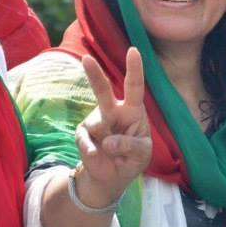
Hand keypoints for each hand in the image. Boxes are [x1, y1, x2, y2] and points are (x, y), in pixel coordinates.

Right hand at [76, 48, 151, 205]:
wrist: (113, 175)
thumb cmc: (133, 157)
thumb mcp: (142, 153)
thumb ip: (132, 146)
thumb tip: (108, 142)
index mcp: (133, 110)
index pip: (135, 87)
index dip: (134, 69)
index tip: (133, 50)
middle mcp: (113, 111)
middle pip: (103, 91)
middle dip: (94, 75)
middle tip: (86, 59)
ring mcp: (96, 121)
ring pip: (99, 124)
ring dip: (111, 144)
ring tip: (116, 155)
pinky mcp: (83, 134)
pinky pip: (85, 141)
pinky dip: (91, 152)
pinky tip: (96, 156)